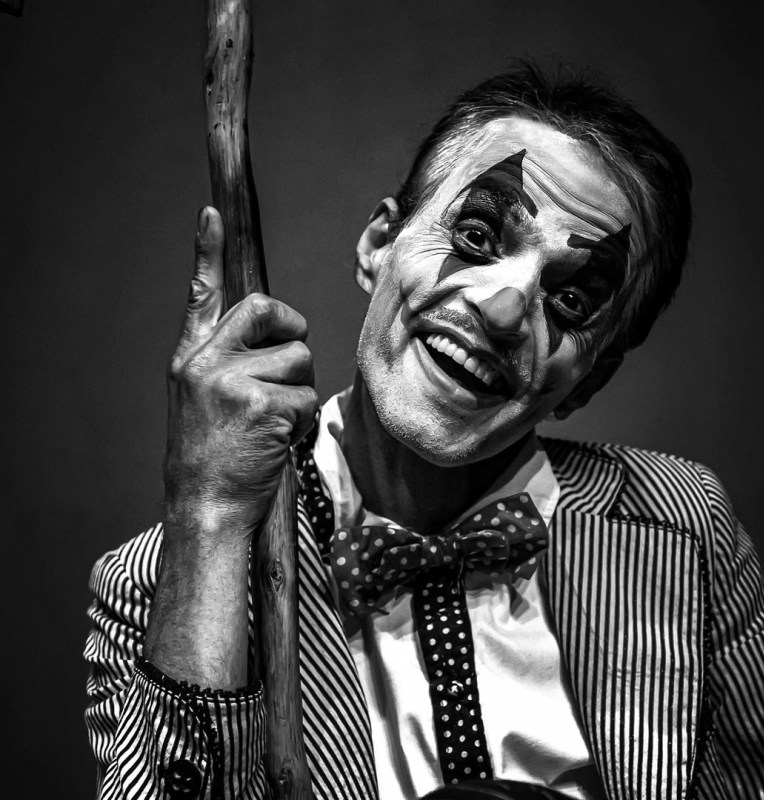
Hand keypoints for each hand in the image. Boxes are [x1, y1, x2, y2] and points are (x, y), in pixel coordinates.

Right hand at [163, 206, 317, 542]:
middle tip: (286, 366)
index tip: (213, 214)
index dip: (207, 252)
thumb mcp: (202, 401)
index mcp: (192, 358)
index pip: (202, 295)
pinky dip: (302, 423)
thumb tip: (274, 336)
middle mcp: (206, 362)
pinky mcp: (261, 404)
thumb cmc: (212, 457)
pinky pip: (307, 398)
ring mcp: (231, 381)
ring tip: (272, 424)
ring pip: (299, 360)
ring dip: (299, 393)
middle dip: (292, 333)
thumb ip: (227, 362)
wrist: (205, 507)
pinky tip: (277, 442)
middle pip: (270, 311)